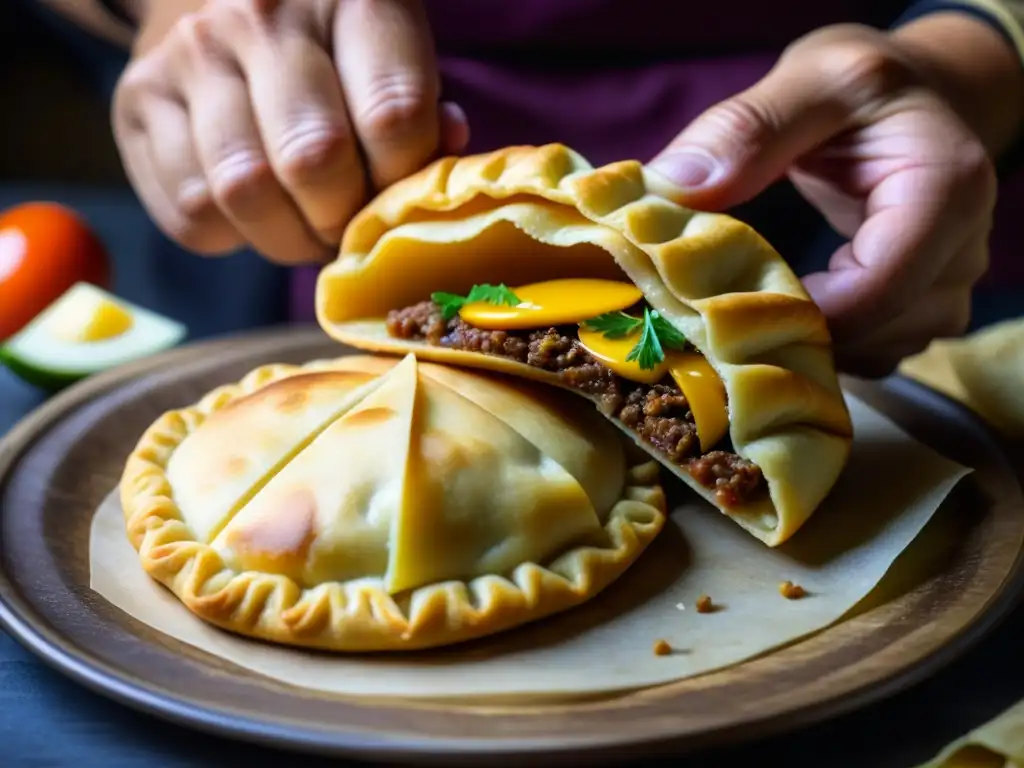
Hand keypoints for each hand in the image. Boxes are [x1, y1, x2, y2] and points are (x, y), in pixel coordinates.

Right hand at [112, 0, 468, 264]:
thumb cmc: (330, 49)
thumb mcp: (390, 57)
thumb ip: (419, 117)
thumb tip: (433, 174)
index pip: (393, 116)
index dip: (402, 183)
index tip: (396, 197)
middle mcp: (260, 14)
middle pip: (313, 161)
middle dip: (340, 220)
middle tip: (346, 227)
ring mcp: (190, 53)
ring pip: (245, 192)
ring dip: (286, 239)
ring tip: (305, 230)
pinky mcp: (137, 99)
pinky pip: (192, 212)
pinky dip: (231, 236)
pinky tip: (250, 212)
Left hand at [648, 23, 999, 377]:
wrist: (906, 103)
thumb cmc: (861, 87)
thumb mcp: (810, 78)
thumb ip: (747, 129)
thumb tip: (672, 189)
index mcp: (945, 188)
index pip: (879, 288)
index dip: (798, 312)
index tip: (723, 305)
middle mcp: (961, 248)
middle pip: (880, 331)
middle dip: (796, 331)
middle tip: (717, 314)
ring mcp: (945, 286)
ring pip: (878, 352)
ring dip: (810, 345)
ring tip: (743, 314)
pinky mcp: (918, 307)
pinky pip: (873, 352)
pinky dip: (824, 346)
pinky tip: (775, 319)